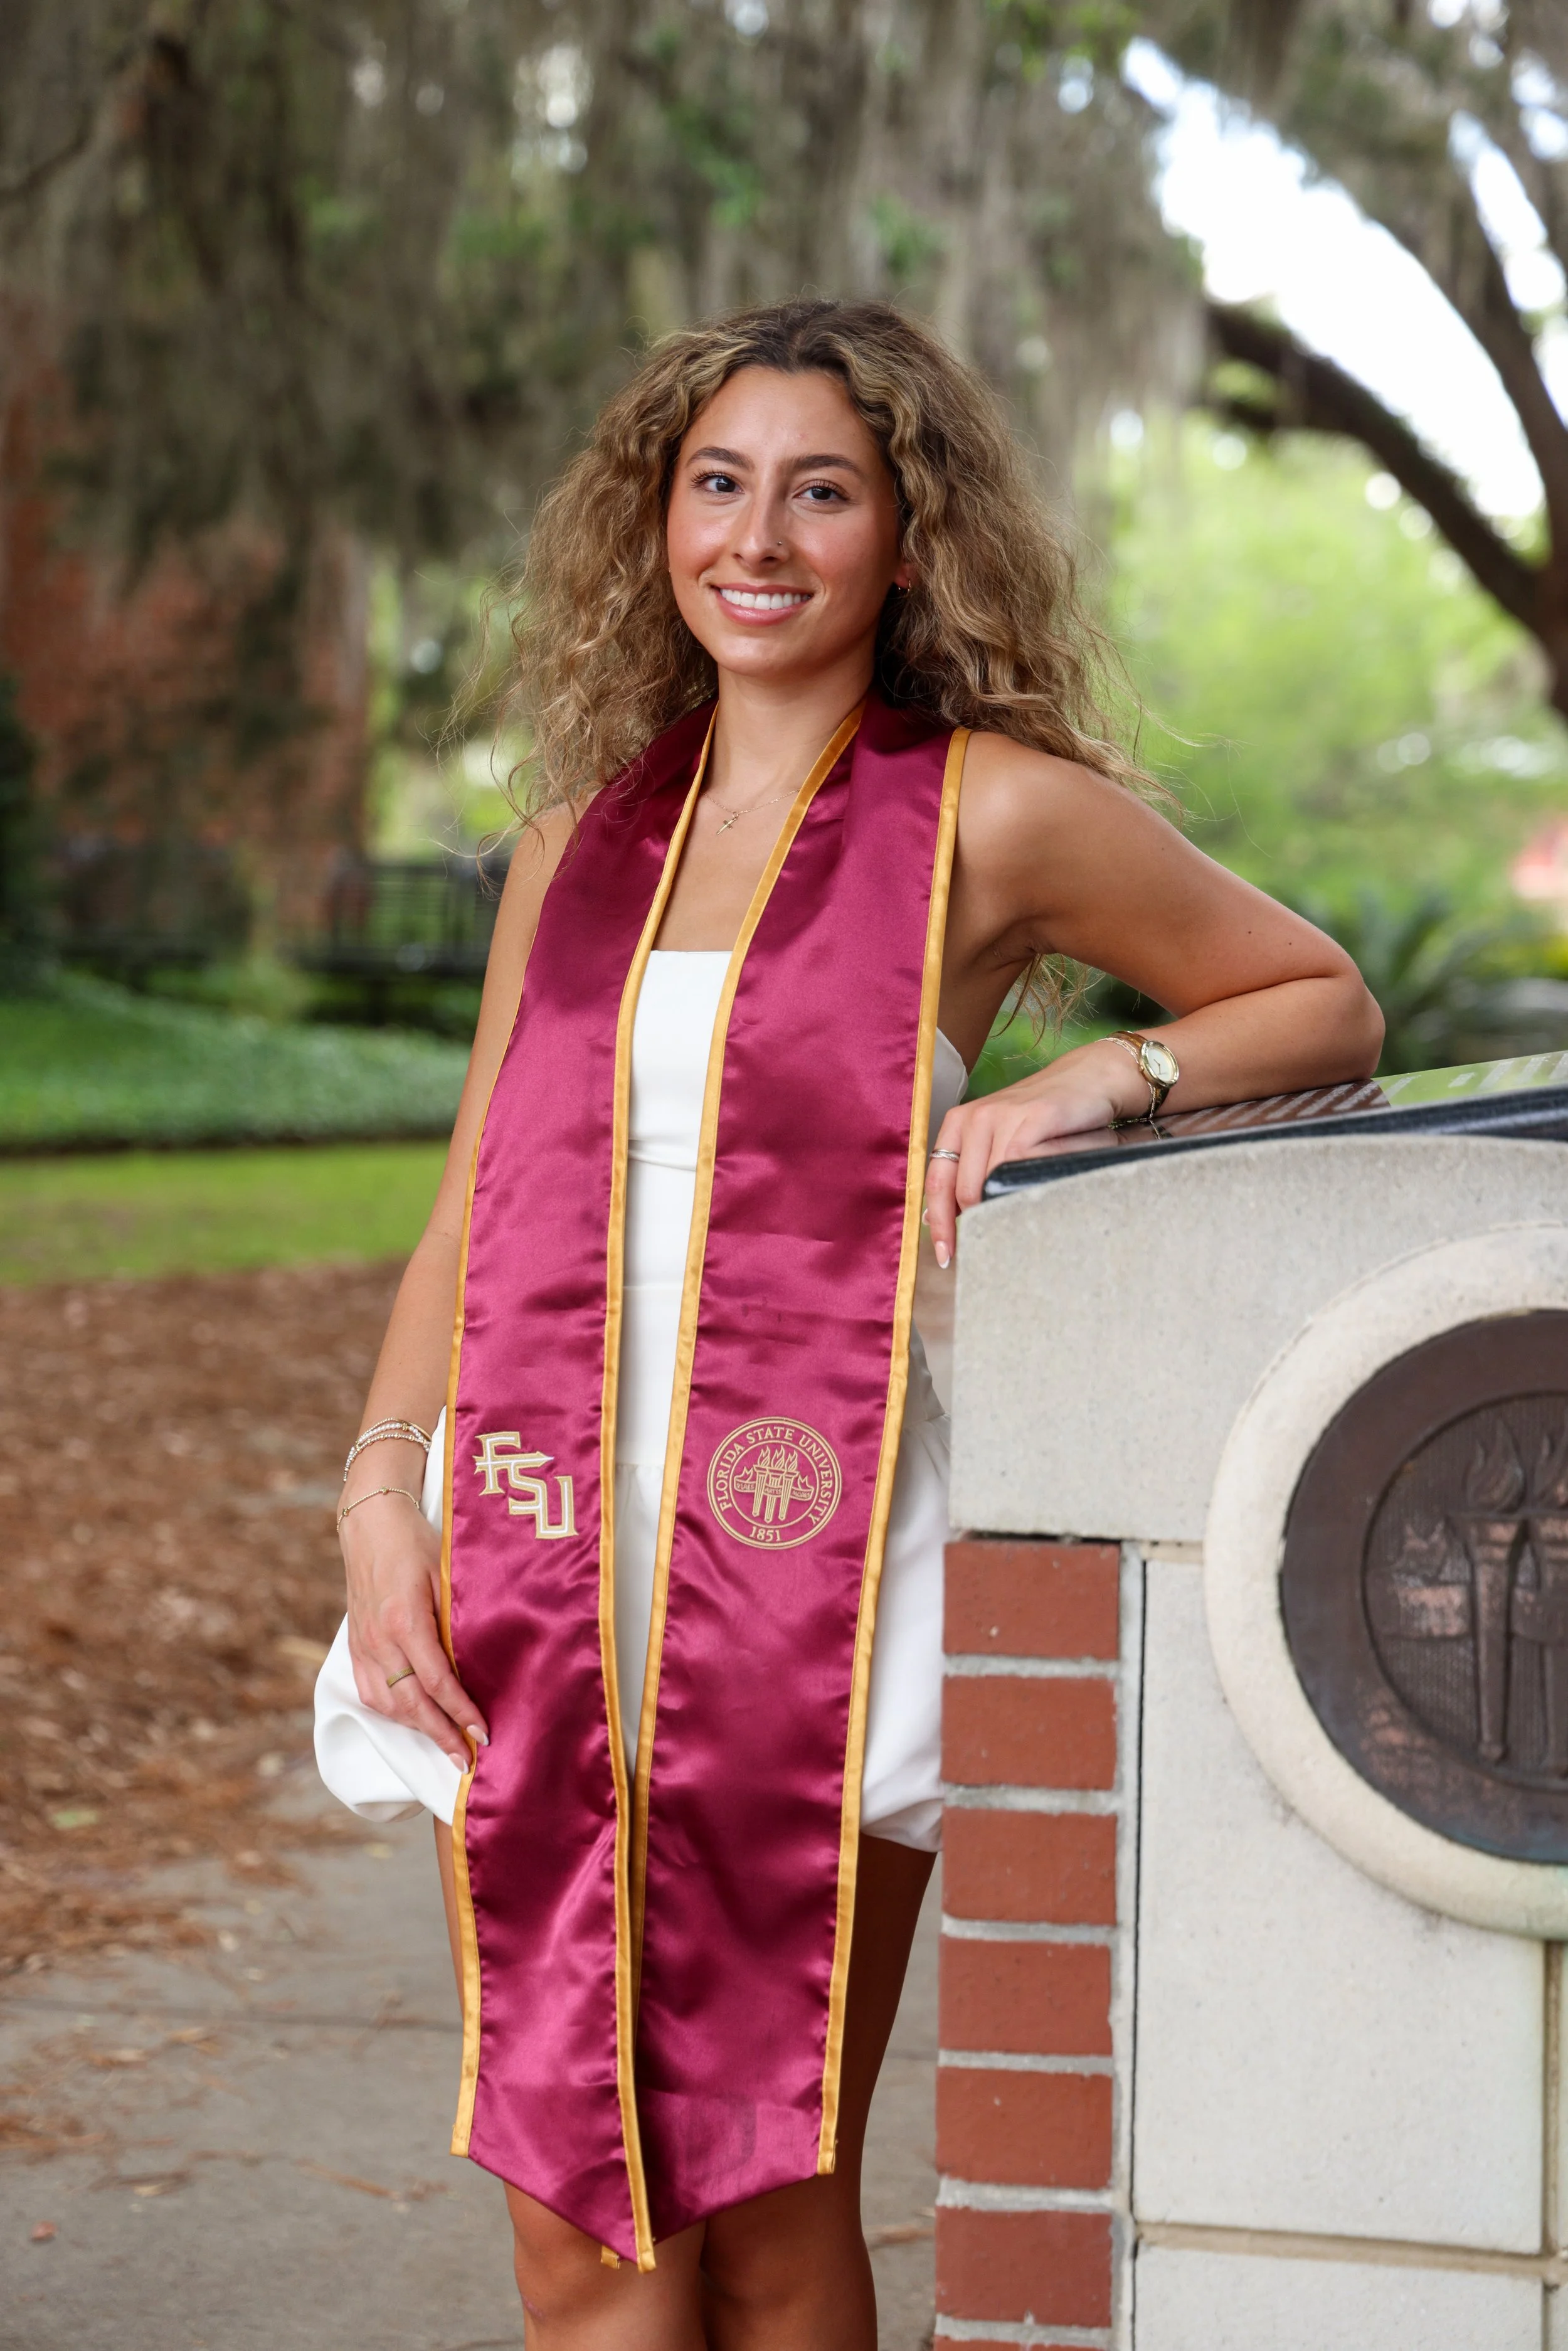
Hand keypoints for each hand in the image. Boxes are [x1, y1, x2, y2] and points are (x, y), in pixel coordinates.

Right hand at [340, 1471, 488, 1771]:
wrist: (370, 1523)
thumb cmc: (416, 1543)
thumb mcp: (446, 1572)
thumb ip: (458, 1616)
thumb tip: (480, 1661)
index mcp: (404, 1618)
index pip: (436, 1680)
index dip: (459, 1711)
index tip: (482, 1732)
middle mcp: (379, 1638)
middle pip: (411, 1701)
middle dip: (440, 1735)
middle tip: (466, 1761)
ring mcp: (362, 1644)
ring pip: (387, 1703)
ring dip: (417, 1729)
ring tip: (445, 1746)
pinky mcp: (355, 1645)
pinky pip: (371, 1691)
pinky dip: (393, 1713)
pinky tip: (413, 1720)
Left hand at [924, 1038, 1147, 1265]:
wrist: (1090, 1080)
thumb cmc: (1045, 1118)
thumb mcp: (999, 1140)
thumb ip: (969, 1172)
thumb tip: (934, 1218)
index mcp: (958, 1122)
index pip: (937, 1181)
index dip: (938, 1223)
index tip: (944, 1256)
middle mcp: (975, 1116)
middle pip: (962, 1191)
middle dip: (976, 1224)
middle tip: (992, 1245)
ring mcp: (1003, 1115)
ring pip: (988, 1183)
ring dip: (1002, 1208)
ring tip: (1021, 1221)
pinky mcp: (1033, 1117)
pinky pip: (1018, 1165)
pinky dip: (1024, 1187)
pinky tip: (1037, 1194)